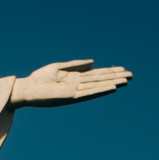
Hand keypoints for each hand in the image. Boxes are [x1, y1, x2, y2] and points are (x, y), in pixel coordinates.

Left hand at [11, 59, 131, 107]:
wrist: (27, 89)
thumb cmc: (39, 79)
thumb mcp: (58, 67)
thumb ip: (76, 65)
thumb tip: (94, 62)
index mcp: (75, 78)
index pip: (96, 74)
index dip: (110, 71)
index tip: (123, 69)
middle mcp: (77, 85)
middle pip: (100, 80)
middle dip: (115, 77)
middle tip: (131, 75)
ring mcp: (75, 92)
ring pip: (98, 86)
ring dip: (112, 83)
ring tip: (125, 81)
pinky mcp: (71, 97)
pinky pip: (89, 93)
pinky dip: (100, 90)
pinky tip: (111, 87)